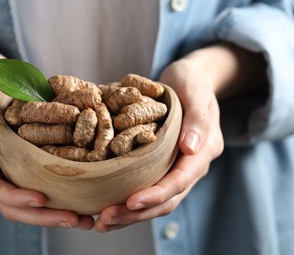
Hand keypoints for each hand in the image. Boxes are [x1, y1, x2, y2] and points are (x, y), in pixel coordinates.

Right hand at [0, 39, 94, 229]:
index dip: (14, 197)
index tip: (41, 199)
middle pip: (13, 204)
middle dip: (43, 216)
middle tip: (75, 219)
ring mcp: (14, 167)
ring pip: (31, 201)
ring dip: (56, 214)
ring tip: (86, 220)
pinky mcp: (31, 162)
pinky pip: (45, 184)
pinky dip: (63, 196)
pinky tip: (86, 200)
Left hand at [94, 46, 241, 231]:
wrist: (190, 81)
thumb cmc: (192, 83)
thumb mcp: (196, 92)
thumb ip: (198, 119)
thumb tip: (191, 147)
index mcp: (203, 151)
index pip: (180, 180)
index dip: (156, 194)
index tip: (130, 202)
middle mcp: (190, 165)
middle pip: (166, 199)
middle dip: (137, 213)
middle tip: (105, 220)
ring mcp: (176, 168)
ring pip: (156, 201)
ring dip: (129, 214)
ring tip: (101, 222)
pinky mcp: (161, 166)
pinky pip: (146, 188)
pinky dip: (128, 202)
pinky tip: (107, 206)